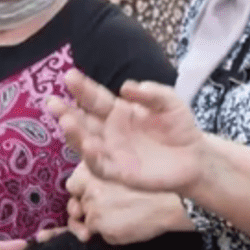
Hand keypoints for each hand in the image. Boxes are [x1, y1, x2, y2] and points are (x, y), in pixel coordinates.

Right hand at [48, 70, 205, 192]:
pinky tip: (89, 145)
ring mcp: (112, 152)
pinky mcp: (120, 172)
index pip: (96, 98)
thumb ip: (151, 93)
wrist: (196, 157)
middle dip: (66, 112)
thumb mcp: (169, 102)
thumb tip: (125, 87)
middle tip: (53, 102)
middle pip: (83, 120)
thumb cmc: (179, 127)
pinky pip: (101, 166)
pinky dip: (92, 157)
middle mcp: (109, 131)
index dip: (82, 88)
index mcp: (118, 112)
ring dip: (74, 133)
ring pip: (85, 143)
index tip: (70, 76)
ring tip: (65, 121)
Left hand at [65, 162, 190, 244]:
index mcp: (95, 169)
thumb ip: (100, 180)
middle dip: (84, 211)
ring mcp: (94, 209)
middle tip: (103, 212)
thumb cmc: (153, 185)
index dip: (80, 193)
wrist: (174, 200)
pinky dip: (110, 234)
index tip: (88, 198)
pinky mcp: (103, 228)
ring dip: (95, 225)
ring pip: (85, 222)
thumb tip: (78, 198)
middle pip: (75, 204)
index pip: (73, 184)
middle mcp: (90, 187)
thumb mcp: (124, 172)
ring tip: (117, 221)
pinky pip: (100, 235)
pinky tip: (128, 226)